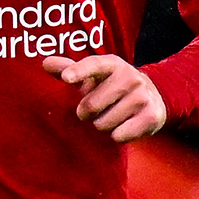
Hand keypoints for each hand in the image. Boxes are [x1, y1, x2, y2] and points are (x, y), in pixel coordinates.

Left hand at [43, 50, 166, 142]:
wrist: (153, 96)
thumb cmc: (111, 86)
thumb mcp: (92, 76)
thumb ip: (67, 69)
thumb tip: (45, 63)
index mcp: (111, 64)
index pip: (93, 65)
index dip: (79, 71)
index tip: (66, 78)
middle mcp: (130, 77)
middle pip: (91, 105)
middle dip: (86, 113)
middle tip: (93, 111)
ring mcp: (143, 96)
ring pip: (104, 123)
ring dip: (102, 125)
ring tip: (111, 116)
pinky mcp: (152, 116)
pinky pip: (120, 135)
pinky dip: (117, 135)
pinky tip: (124, 125)